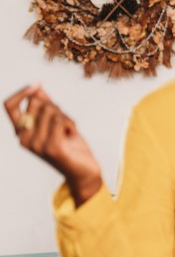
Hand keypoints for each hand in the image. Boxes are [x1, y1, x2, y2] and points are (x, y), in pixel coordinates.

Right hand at [4, 84, 102, 203]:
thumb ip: (46, 106)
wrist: (83, 171)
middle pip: (36, 102)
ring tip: (68, 130)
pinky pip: (60, 120)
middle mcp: (23, 138)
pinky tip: (72, 134)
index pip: (9, 106)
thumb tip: (37, 86)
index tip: (37, 85)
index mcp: (20, 131)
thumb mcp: (56, 122)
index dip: (22, 92)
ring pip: (51, 110)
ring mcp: (36, 144)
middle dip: (55, 106)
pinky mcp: (51, 148)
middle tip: (64, 120)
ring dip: (66, 116)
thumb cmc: (70, 146)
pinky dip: (71, 123)